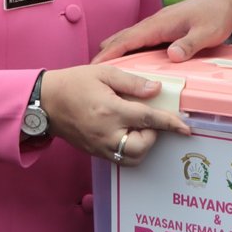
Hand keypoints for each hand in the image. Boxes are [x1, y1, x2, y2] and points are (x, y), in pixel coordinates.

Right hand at [40, 66, 191, 164]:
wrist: (45, 102)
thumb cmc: (73, 83)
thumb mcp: (104, 73)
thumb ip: (132, 82)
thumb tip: (156, 89)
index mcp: (110, 110)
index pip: (148, 120)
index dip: (170, 123)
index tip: (185, 127)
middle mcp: (106, 133)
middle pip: (142, 146)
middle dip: (153, 135)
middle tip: (149, 119)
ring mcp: (100, 146)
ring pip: (133, 158)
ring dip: (143, 145)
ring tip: (138, 127)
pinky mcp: (95, 152)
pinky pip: (120, 159)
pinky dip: (130, 150)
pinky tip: (127, 134)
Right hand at [94, 0, 231, 63]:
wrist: (227, 1)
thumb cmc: (217, 15)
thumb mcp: (207, 32)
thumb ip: (189, 44)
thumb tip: (171, 56)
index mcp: (159, 25)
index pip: (127, 40)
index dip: (109, 53)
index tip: (93, 66)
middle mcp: (154, 24)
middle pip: (122, 39)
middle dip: (105, 54)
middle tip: (89, 74)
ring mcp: (158, 27)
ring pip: (129, 40)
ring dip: (115, 53)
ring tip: (102, 72)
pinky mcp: (164, 30)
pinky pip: (140, 41)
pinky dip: (128, 51)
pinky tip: (127, 64)